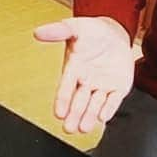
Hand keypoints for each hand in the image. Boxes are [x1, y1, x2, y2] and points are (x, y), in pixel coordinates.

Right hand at [33, 16, 134, 133]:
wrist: (115, 33)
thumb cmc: (92, 32)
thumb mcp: (75, 28)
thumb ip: (58, 31)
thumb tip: (38, 32)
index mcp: (73, 69)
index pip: (66, 88)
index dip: (62, 100)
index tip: (58, 113)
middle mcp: (86, 81)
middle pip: (78, 101)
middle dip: (74, 115)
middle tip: (69, 128)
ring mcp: (102, 86)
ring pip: (95, 104)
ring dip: (89, 116)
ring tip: (84, 128)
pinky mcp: (118, 87)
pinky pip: (113, 100)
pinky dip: (109, 108)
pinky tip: (104, 117)